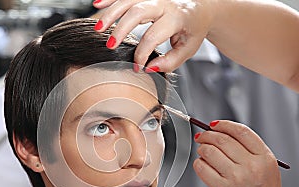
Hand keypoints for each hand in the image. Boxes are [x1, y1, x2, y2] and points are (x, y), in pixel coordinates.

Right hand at [93, 0, 213, 71]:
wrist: (200, 8)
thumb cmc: (193, 30)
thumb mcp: (188, 49)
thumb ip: (170, 61)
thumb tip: (149, 68)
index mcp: (177, 17)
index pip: (153, 36)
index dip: (142, 53)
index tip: (137, 66)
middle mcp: (164, 2)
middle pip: (138, 11)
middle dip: (121, 28)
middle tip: (110, 46)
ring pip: (128, 0)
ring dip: (110, 13)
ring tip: (98, 28)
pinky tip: (97, 4)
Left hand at [193, 120, 285, 186]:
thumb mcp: (267, 168)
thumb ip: (250, 150)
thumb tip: (222, 132)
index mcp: (264, 158)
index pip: (241, 132)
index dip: (224, 124)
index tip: (214, 124)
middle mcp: (251, 166)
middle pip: (222, 139)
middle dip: (207, 135)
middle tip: (202, 136)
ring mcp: (235, 178)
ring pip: (209, 151)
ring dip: (202, 149)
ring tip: (203, 152)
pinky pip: (202, 168)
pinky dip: (199, 163)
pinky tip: (203, 165)